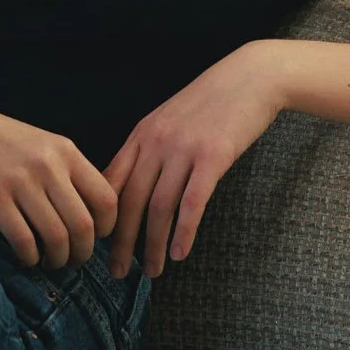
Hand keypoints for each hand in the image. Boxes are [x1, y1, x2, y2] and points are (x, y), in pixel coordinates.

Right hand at [0, 81, 117, 269]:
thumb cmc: (0, 140)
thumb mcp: (42, 144)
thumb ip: (67, 173)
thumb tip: (93, 217)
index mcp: (65, 151)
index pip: (106, 198)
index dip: (107, 228)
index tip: (96, 239)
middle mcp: (47, 164)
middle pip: (83, 225)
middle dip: (82, 254)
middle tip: (73, 262)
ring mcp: (20, 180)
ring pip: (56, 237)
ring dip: (56, 260)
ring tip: (50, 262)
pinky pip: (23, 240)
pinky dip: (29, 257)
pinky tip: (26, 257)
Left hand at [101, 43, 282, 278]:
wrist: (249, 77)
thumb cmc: (211, 101)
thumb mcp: (170, 119)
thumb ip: (151, 149)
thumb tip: (134, 186)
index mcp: (142, 134)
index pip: (110, 182)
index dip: (103, 217)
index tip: (99, 244)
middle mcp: (156, 142)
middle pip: (129, 201)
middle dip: (120, 242)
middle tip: (116, 272)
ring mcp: (183, 149)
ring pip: (159, 208)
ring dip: (153, 245)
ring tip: (152, 271)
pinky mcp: (212, 157)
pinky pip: (192, 203)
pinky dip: (183, 232)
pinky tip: (180, 253)